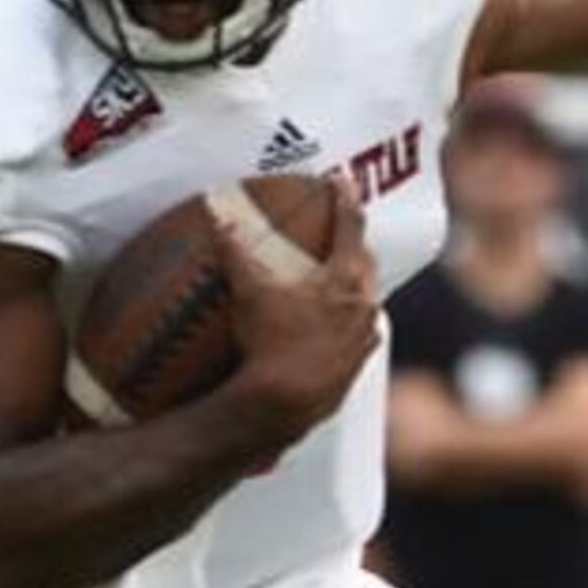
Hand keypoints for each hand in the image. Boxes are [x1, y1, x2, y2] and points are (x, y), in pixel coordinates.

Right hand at [209, 177, 380, 438]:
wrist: (283, 406)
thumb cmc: (269, 345)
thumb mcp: (248, 294)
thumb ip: (235, 254)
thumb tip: (219, 220)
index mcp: (345, 280)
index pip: (351, 226)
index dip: (345, 199)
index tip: (342, 180)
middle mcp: (364, 308)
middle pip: (366, 264)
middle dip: (355, 244)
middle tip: (344, 232)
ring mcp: (363, 341)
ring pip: (368, 303)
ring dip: (357, 287)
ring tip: (343, 282)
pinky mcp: (355, 370)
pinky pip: (361, 338)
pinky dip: (351, 326)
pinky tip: (337, 332)